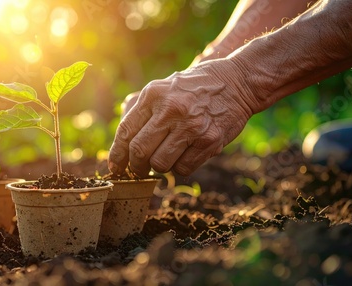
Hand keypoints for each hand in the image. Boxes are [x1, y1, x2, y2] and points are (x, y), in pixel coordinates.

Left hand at [108, 59, 254, 176]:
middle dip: (135, 167)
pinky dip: (179, 168)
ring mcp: (191, 126)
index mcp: (153, 95)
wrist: (237, 82)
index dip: (116, 155)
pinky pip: (183, 168)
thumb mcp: (163, 87)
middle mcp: (170, 110)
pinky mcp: (210, 141)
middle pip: (139, 152)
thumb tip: (120, 143)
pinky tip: (184, 155)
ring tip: (165, 159)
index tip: (115, 167)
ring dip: (159, 168)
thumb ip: (139, 108)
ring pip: (160, 164)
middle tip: (138, 170)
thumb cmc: (193, 89)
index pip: (125, 132)